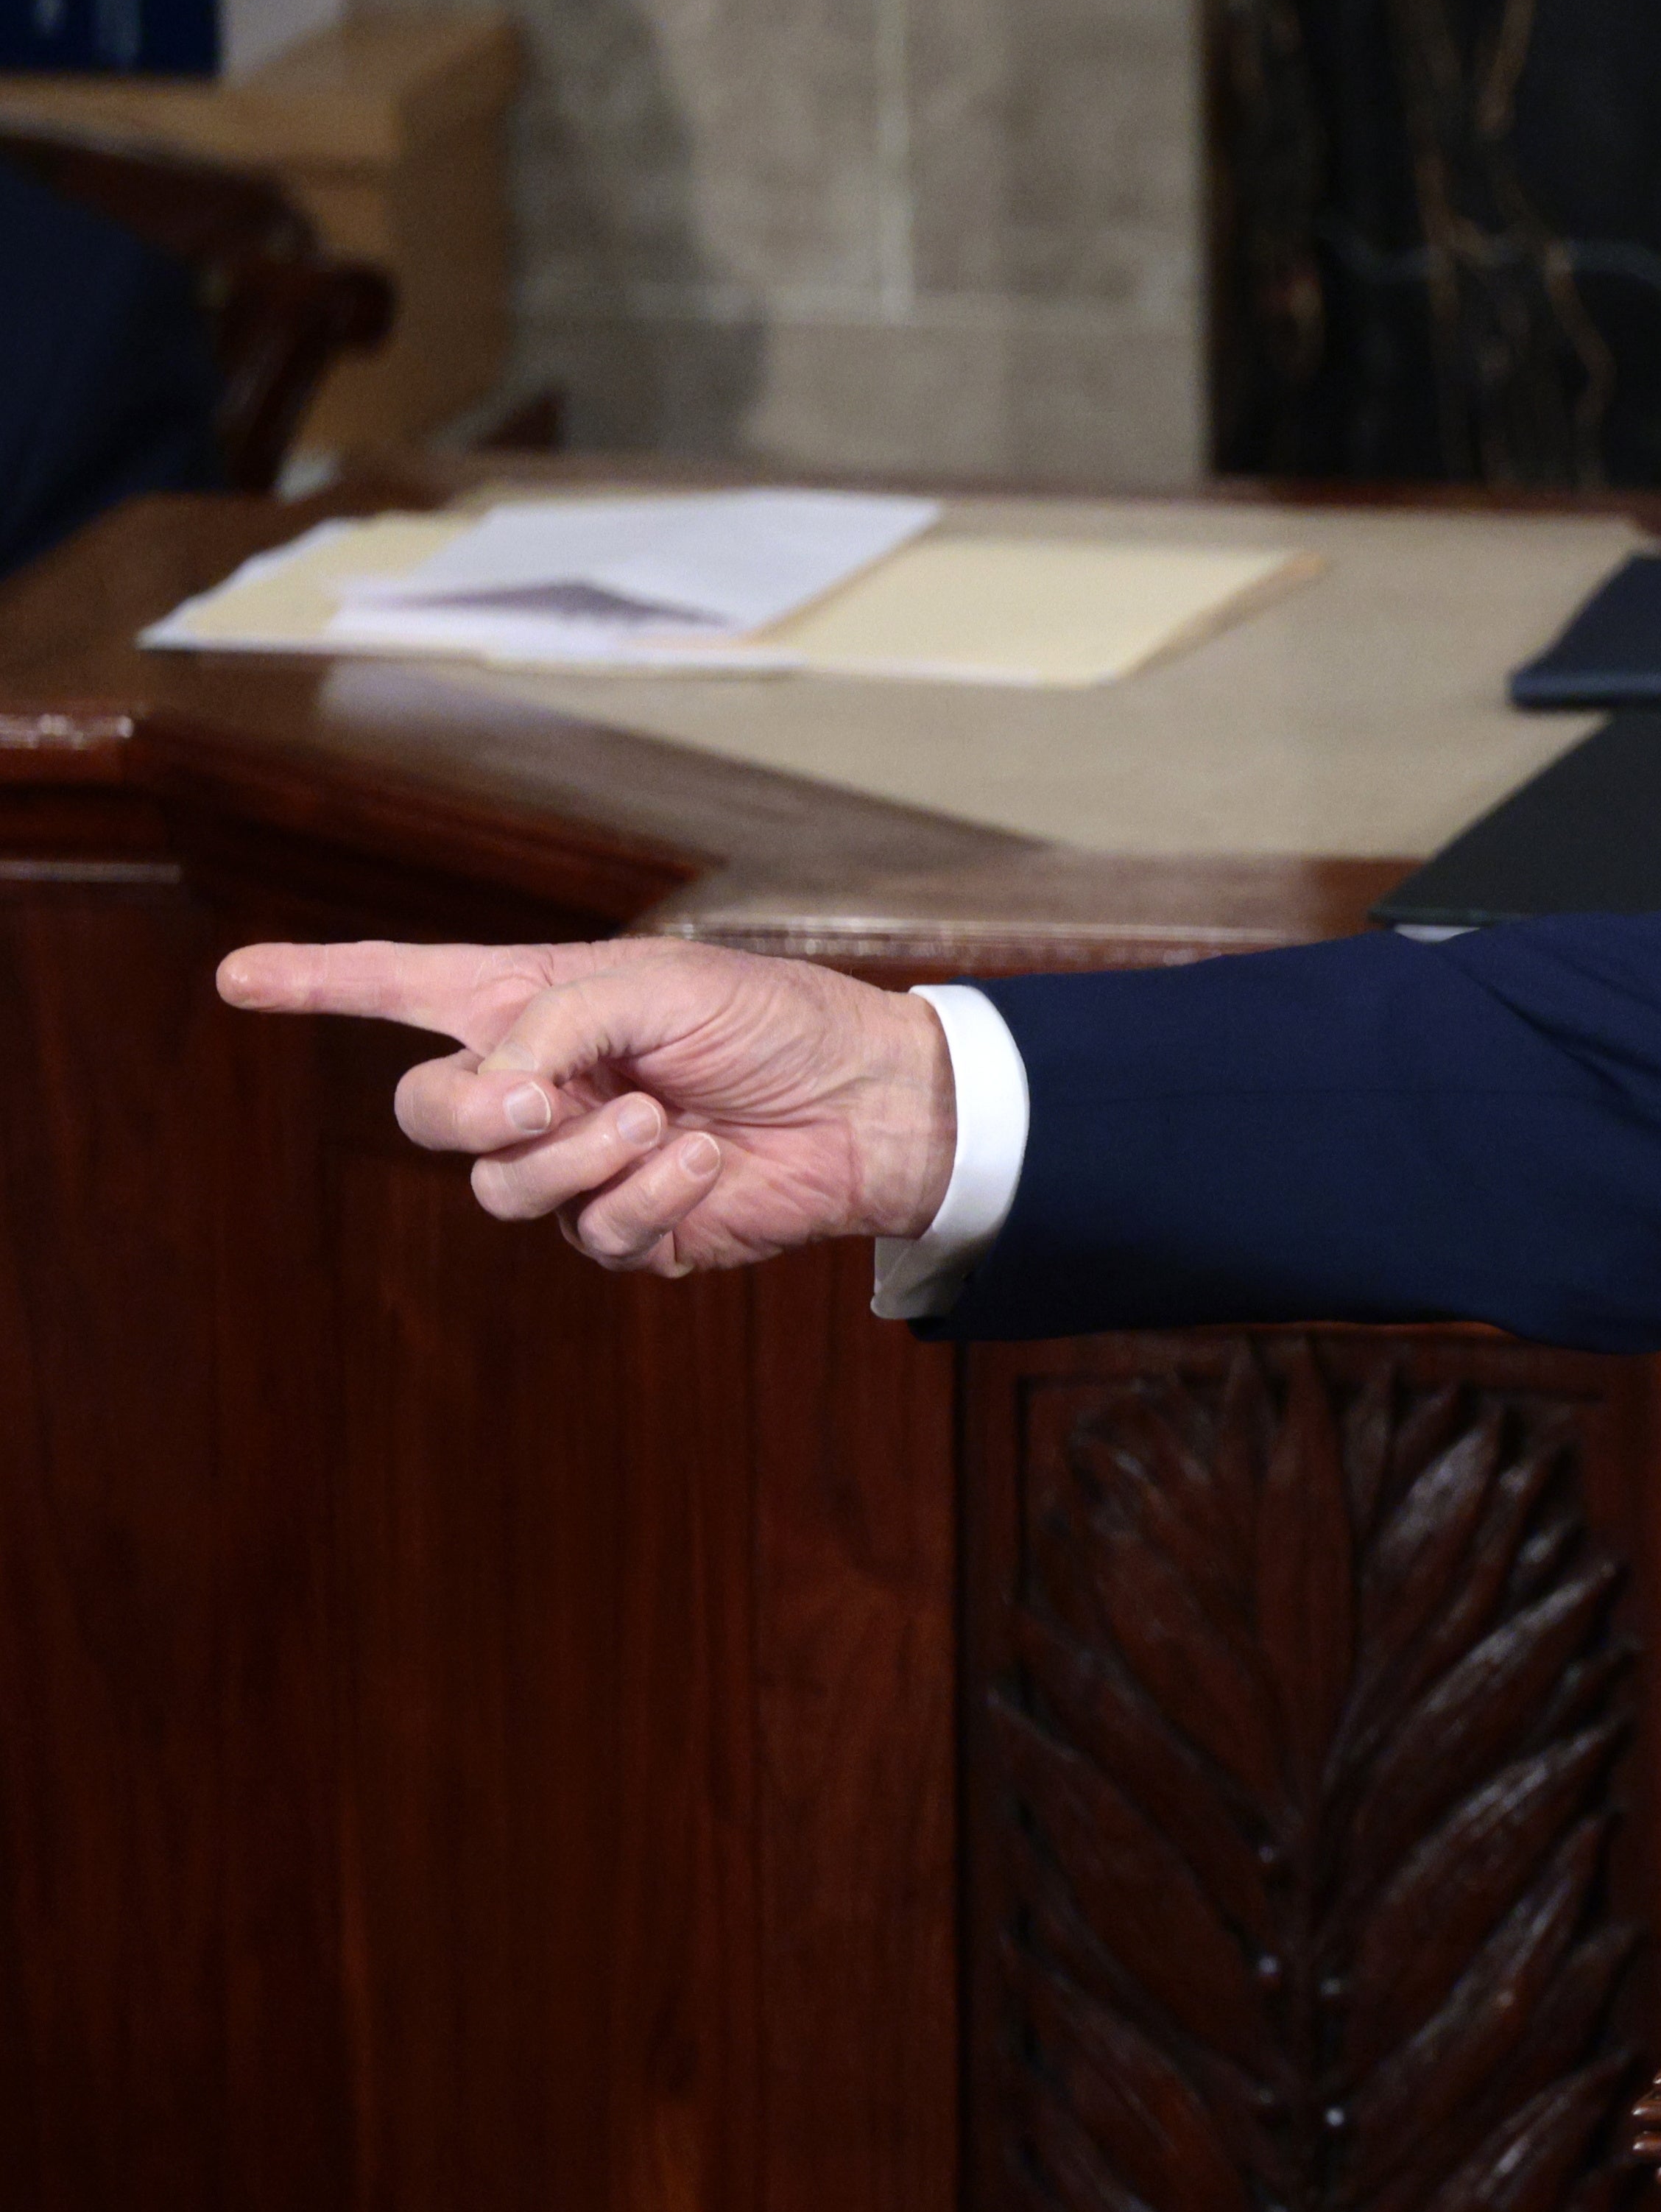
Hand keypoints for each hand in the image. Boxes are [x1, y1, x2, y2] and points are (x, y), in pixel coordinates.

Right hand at [216, 936, 954, 1276]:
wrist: (874, 1099)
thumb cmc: (774, 1020)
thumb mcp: (656, 987)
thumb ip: (551, 1025)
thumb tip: (494, 1096)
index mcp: (531, 1005)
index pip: (399, 989)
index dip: (316, 983)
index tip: (236, 977)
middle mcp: (540, 1087)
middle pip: (426, 1116)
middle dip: (473, 1113)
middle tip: (547, 1098)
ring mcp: (577, 1164)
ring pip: (500, 1188)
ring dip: (581, 1154)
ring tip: (666, 1118)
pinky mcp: (631, 1230)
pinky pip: (590, 1235)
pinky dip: (649, 1197)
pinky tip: (706, 1162)